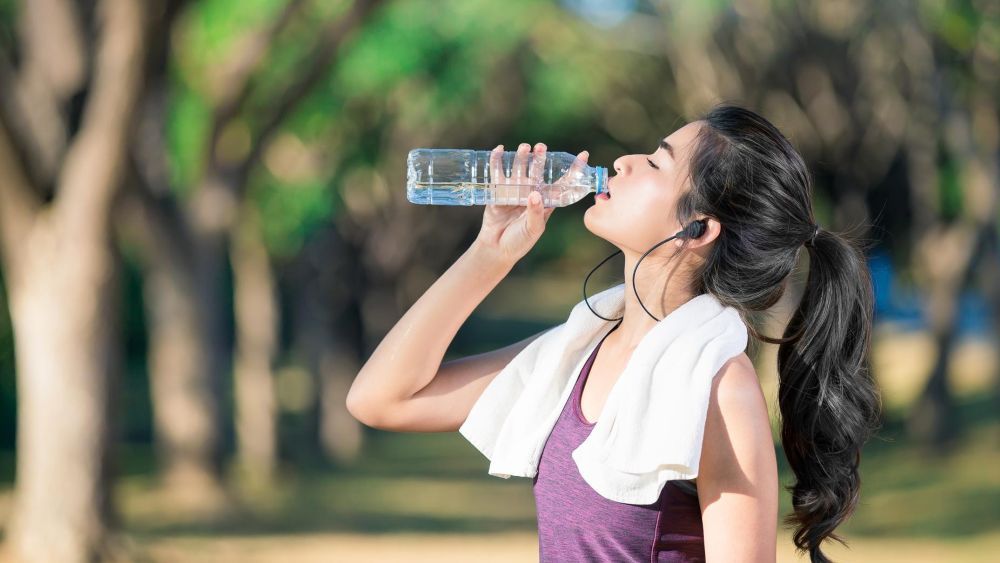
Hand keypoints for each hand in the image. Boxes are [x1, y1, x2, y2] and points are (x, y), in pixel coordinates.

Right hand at [473, 142, 587, 263]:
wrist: (497, 248)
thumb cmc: (520, 241)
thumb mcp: (533, 229)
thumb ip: (535, 213)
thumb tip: (535, 194)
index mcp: (546, 201)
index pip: (562, 182)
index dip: (573, 169)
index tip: (584, 155)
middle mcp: (532, 191)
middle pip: (538, 170)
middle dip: (540, 158)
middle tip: (541, 147)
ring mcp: (515, 189)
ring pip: (519, 168)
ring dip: (521, 156)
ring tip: (524, 148)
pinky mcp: (499, 190)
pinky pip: (498, 172)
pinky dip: (497, 160)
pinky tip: (499, 150)